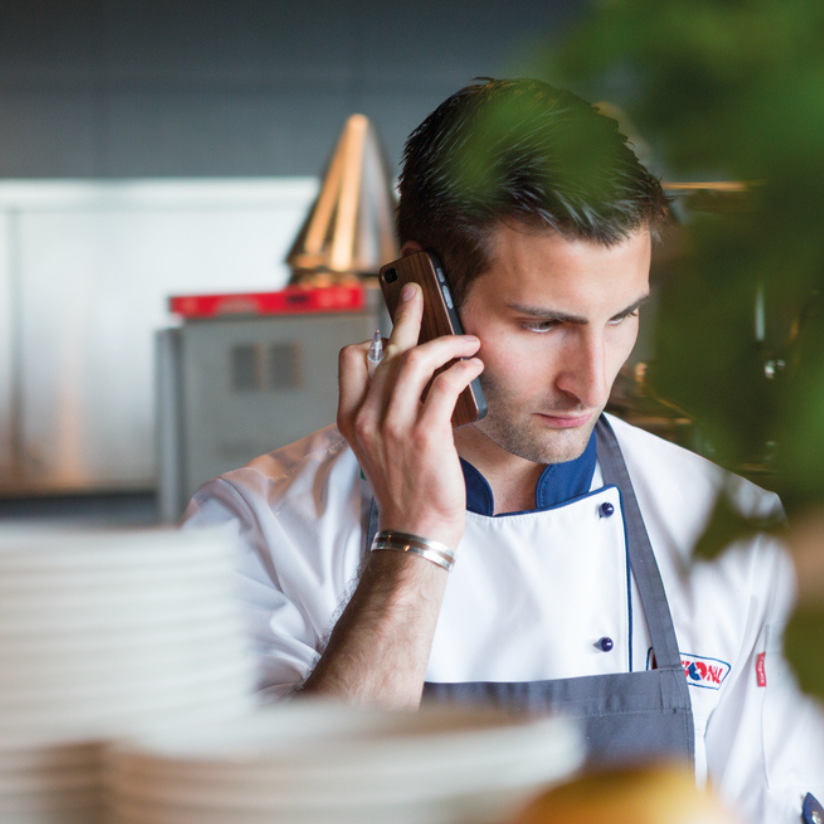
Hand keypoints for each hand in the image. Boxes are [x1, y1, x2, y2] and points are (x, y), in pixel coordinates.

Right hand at [337, 283, 482, 549]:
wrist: (416, 530)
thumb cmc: (406, 488)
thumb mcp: (380, 446)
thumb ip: (385, 409)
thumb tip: (413, 370)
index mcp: (350, 419)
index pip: (352, 359)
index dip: (374, 338)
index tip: (393, 328)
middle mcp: (367, 418)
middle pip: (387, 350)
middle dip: (406, 315)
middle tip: (418, 292)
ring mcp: (393, 426)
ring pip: (416, 360)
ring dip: (446, 343)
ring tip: (468, 342)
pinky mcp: (425, 434)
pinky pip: (445, 383)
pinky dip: (462, 367)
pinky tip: (473, 366)